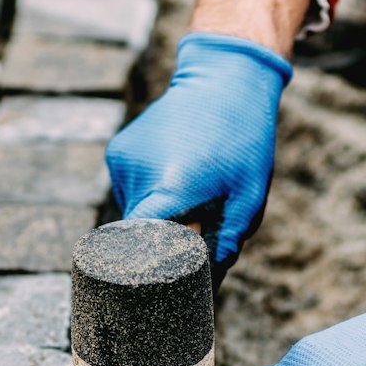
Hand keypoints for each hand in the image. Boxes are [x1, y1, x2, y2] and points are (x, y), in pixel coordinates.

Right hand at [107, 31, 290, 262]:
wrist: (223, 80)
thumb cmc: (243, 141)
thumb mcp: (248, 197)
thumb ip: (226, 244)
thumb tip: (209, 285)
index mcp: (168, 189)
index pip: (141, 249)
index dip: (152, 269)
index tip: (167, 280)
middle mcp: (136, 176)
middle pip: (137, 237)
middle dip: (162, 243)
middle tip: (192, 232)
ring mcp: (122, 163)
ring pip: (131, 214)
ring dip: (155, 217)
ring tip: (187, 194)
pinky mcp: (117, 152)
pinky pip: (129, 191)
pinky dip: (148, 194)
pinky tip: (172, 175)